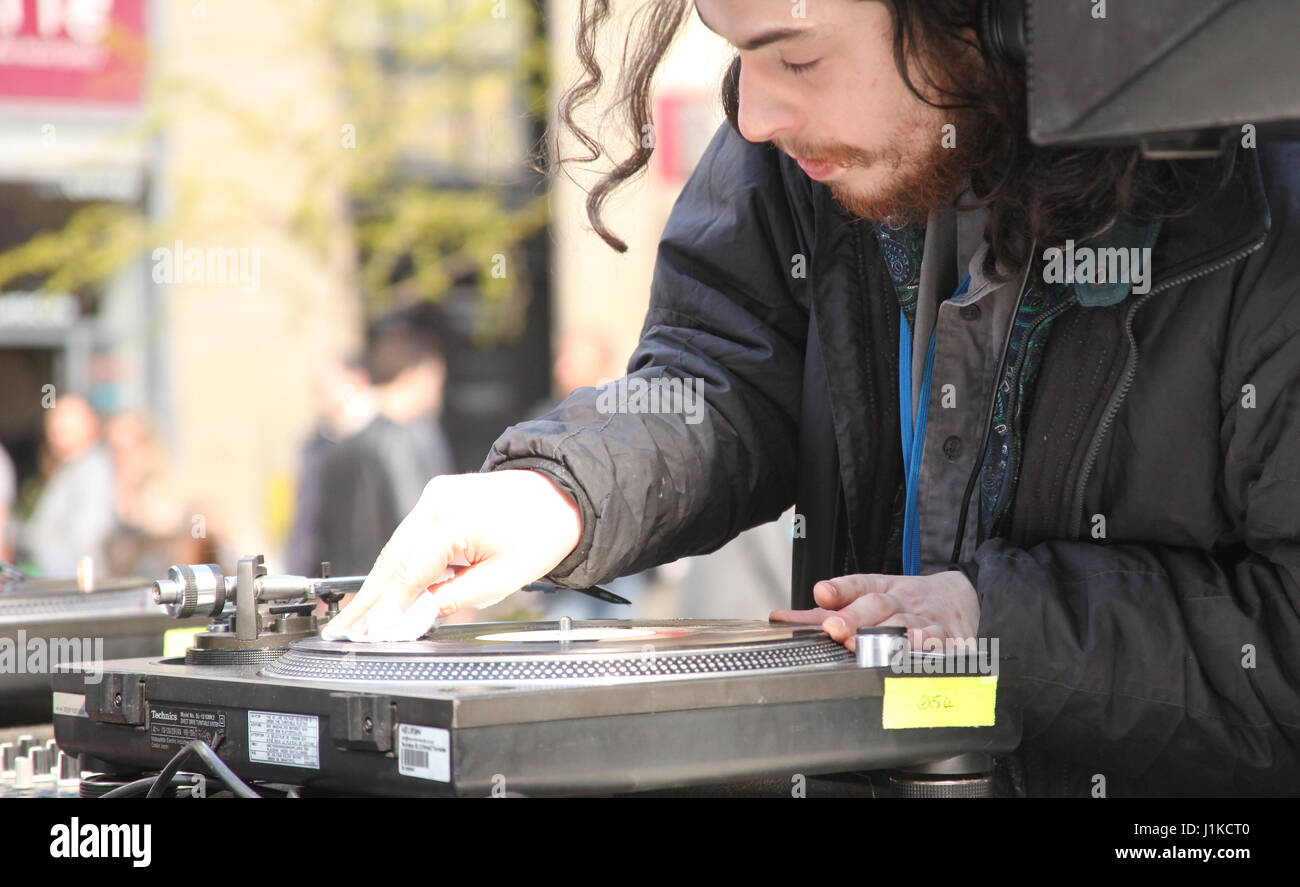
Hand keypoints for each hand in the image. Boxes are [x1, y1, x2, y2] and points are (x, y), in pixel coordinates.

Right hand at [323, 470, 581, 640]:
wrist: (560, 492)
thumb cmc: (541, 532)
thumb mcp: (501, 579)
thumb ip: (452, 599)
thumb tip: (414, 617)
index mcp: (451, 521)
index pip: (407, 574)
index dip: (386, 609)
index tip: (367, 635)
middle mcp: (435, 503)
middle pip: (391, 560)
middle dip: (368, 600)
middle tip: (340, 631)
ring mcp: (434, 496)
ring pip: (396, 548)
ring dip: (380, 584)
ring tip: (356, 618)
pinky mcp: (437, 498)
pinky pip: (409, 537)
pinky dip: (399, 564)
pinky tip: (385, 591)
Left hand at [770, 571, 978, 652]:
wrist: (961, 597)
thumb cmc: (905, 602)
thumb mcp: (867, 598)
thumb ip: (824, 612)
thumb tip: (780, 618)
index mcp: (882, 589)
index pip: (859, 584)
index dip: (840, 589)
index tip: (821, 593)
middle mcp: (903, 601)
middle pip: (879, 605)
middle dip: (855, 616)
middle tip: (834, 628)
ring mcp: (927, 620)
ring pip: (906, 625)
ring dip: (884, 636)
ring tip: (862, 645)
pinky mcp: (949, 640)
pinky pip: (939, 646)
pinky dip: (927, 650)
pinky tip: (912, 655)